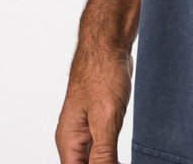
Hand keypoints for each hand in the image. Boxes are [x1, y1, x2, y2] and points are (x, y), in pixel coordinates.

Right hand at [55, 47, 132, 163]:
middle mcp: (74, 137)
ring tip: (122, 158)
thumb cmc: (102, 71)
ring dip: (108, 162)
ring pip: (95, 160)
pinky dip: (113, 155)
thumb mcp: (105, 119)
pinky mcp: (100, 119)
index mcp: (69, 141)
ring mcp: (86, 128)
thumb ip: (103, 154)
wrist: (109, 40)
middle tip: (120, 160)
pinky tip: (123, 155)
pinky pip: (104, 146)